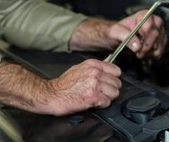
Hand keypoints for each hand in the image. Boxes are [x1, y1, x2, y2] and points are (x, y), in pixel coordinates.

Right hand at [0, 59, 121, 115]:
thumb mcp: (80, 68)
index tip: (109, 82)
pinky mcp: (93, 96)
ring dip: (107, 97)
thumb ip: (95, 68)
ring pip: (114, 92)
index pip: (116, 70)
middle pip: (117, 82)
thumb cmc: (64, 84)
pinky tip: (93, 102)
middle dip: (111, 89)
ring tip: (97, 98)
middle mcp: (95, 72)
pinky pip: (107, 102)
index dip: (113, 78)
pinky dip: (101, 105)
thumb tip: (108, 67)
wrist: (52, 95)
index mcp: (93, 64)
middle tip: (101, 92)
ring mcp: (95, 84)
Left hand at [108, 10, 166, 59]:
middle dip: (146, 47)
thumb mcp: (115, 32)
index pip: (149, 26)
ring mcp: (159, 31)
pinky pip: (160, 51)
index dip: (144, 37)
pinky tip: (143, 52)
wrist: (118, 39)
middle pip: (156, 35)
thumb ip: (124, 35)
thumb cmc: (116, 32)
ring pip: (158, 45)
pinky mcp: (161, 41)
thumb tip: (137, 45)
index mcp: (143, 15)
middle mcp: (153, 21)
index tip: (137, 45)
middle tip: (137, 51)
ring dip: (148, 52)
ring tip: (138, 51)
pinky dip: (151, 55)